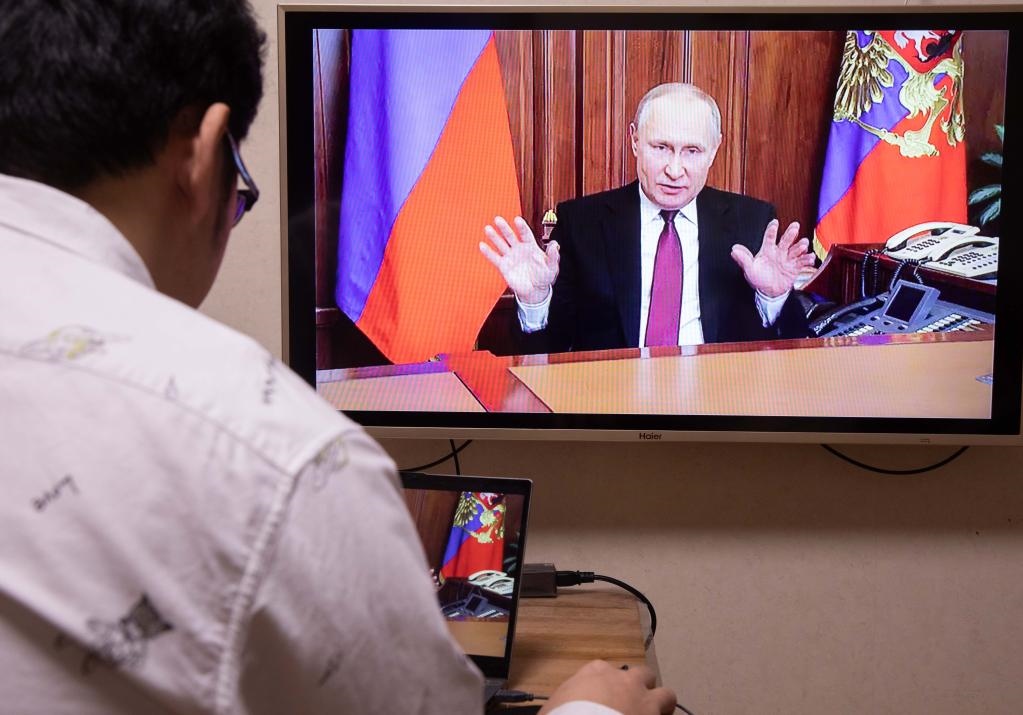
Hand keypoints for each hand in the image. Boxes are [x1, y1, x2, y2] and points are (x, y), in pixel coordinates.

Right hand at [480, 216, 559, 304]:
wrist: (535, 290)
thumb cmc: (544, 276)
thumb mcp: (552, 266)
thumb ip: (552, 255)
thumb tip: (555, 244)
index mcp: (530, 246)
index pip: (525, 234)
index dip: (521, 227)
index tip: (517, 220)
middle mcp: (519, 248)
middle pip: (510, 236)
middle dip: (504, 228)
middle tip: (498, 219)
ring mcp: (510, 256)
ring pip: (501, 244)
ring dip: (494, 237)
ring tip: (488, 229)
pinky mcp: (504, 266)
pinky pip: (495, 258)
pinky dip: (488, 252)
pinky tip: (482, 245)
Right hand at [539, 660, 676, 714]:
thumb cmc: (562, 714)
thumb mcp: (553, 705)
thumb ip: (568, 698)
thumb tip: (566, 707)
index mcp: (596, 672)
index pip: (604, 670)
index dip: (605, 686)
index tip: (601, 700)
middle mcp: (624, 680)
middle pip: (641, 676)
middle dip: (640, 688)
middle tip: (632, 706)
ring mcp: (645, 700)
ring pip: (666, 695)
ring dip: (661, 705)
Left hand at [730, 219, 815, 297]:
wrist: (769, 292)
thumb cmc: (759, 278)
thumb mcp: (749, 268)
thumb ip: (743, 258)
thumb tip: (734, 249)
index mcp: (767, 250)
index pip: (769, 237)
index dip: (771, 230)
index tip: (774, 222)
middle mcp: (779, 252)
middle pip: (785, 240)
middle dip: (790, 233)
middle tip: (795, 226)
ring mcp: (788, 259)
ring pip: (796, 249)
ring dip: (800, 246)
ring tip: (803, 244)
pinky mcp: (795, 267)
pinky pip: (802, 262)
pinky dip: (807, 259)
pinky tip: (810, 258)